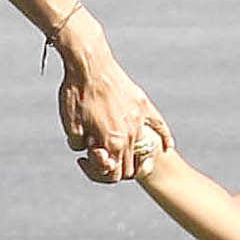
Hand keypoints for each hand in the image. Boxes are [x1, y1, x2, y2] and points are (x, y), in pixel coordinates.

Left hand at [59, 66, 171, 182]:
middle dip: (116, 166)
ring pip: (143, 148)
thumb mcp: (70, 126)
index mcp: (111, 143)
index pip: (114, 175)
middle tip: (101, 152)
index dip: (102, 173)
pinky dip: (165, 137)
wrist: (89, 64)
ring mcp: (139, 120)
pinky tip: (168, 146)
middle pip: (130, 166)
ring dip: (133, 155)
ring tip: (119, 146)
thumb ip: (80, 146)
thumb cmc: (76, 95)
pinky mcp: (143, 105)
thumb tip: (87, 151)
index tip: (92, 158)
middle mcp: (129, 135)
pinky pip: (159, 125)